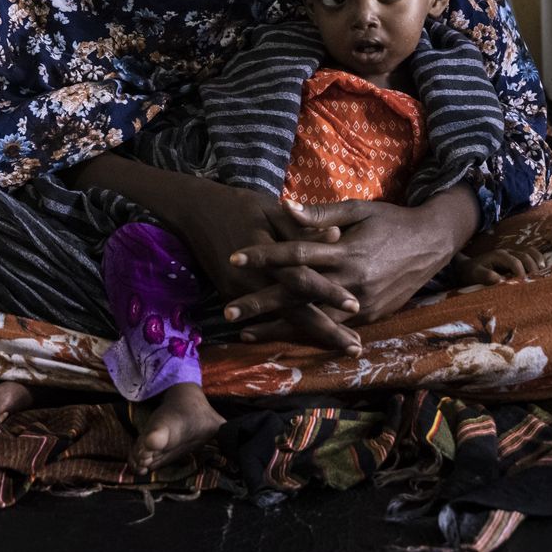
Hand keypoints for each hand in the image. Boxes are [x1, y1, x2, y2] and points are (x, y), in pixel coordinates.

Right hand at [164, 187, 363, 353]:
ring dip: (312, 334)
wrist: (195, 212)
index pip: (302, 279)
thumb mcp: (271, 209)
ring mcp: (239, 292)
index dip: (328, 293)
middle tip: (356, 346)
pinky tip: (311, 338)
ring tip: (342, 346)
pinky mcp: (233, 295)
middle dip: (326, 330)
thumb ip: (302, 226)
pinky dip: (289, 328)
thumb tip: (337, 236)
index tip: (355, 306)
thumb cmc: (239, 206)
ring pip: (282, 319)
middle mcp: (252, 280)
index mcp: (266, 255)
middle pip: (294, 311)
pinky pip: (266, 316)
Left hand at [226, 187, 479, 330]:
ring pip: (313, 320)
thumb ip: (320, 213)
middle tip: (227, 314)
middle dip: (261, 305)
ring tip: (246, 336)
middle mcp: (351, 281)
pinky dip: (307, 336)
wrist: (433, 243)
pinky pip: (333, 329)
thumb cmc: (391, 220)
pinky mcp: (370, 316)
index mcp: (346, 251)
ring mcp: (362, 303)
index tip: (233, 257)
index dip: (264, 256)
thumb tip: (285, 207)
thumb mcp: (358, 209)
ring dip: (278, 329)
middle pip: (297, 295)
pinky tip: (283, 341)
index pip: (296, 254)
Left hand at [452, 249, 540, 285]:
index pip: (514, 262)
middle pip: (525, 255)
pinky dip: (538, 260)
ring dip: (538, 262)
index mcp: (499, 255)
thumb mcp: (475, 274)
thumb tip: (499, 280)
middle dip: (532, 268)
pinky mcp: (517, 257)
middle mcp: (508, 252)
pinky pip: (531, 254)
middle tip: (536, 282)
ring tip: (543, 274)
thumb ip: (486, 276)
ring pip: (530, 252)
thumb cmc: (472, 272)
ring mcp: (513, 253)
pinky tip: (542, 270)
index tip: (524, 284)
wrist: (470, 266)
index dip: (521, 273)